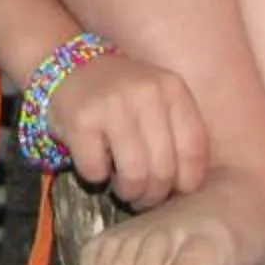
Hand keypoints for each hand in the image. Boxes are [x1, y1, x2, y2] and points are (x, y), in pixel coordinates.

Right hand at [47, 49, 209, 208]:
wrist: (70, 67)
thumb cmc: (123, 94)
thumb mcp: (161, 99)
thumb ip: (179, 132)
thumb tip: (187, 187)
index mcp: (172, 88)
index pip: (194, 150)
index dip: (188, 182)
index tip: (176, 191)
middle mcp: (146, 92)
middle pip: (164, 168)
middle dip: (154, 194)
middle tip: (144, 197)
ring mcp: (112, 104)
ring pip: (134, 175)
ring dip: (129, 192)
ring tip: (123, 188)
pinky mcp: (81, 119)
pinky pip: (96, 171)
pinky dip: (96, 177)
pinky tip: (96, 164)